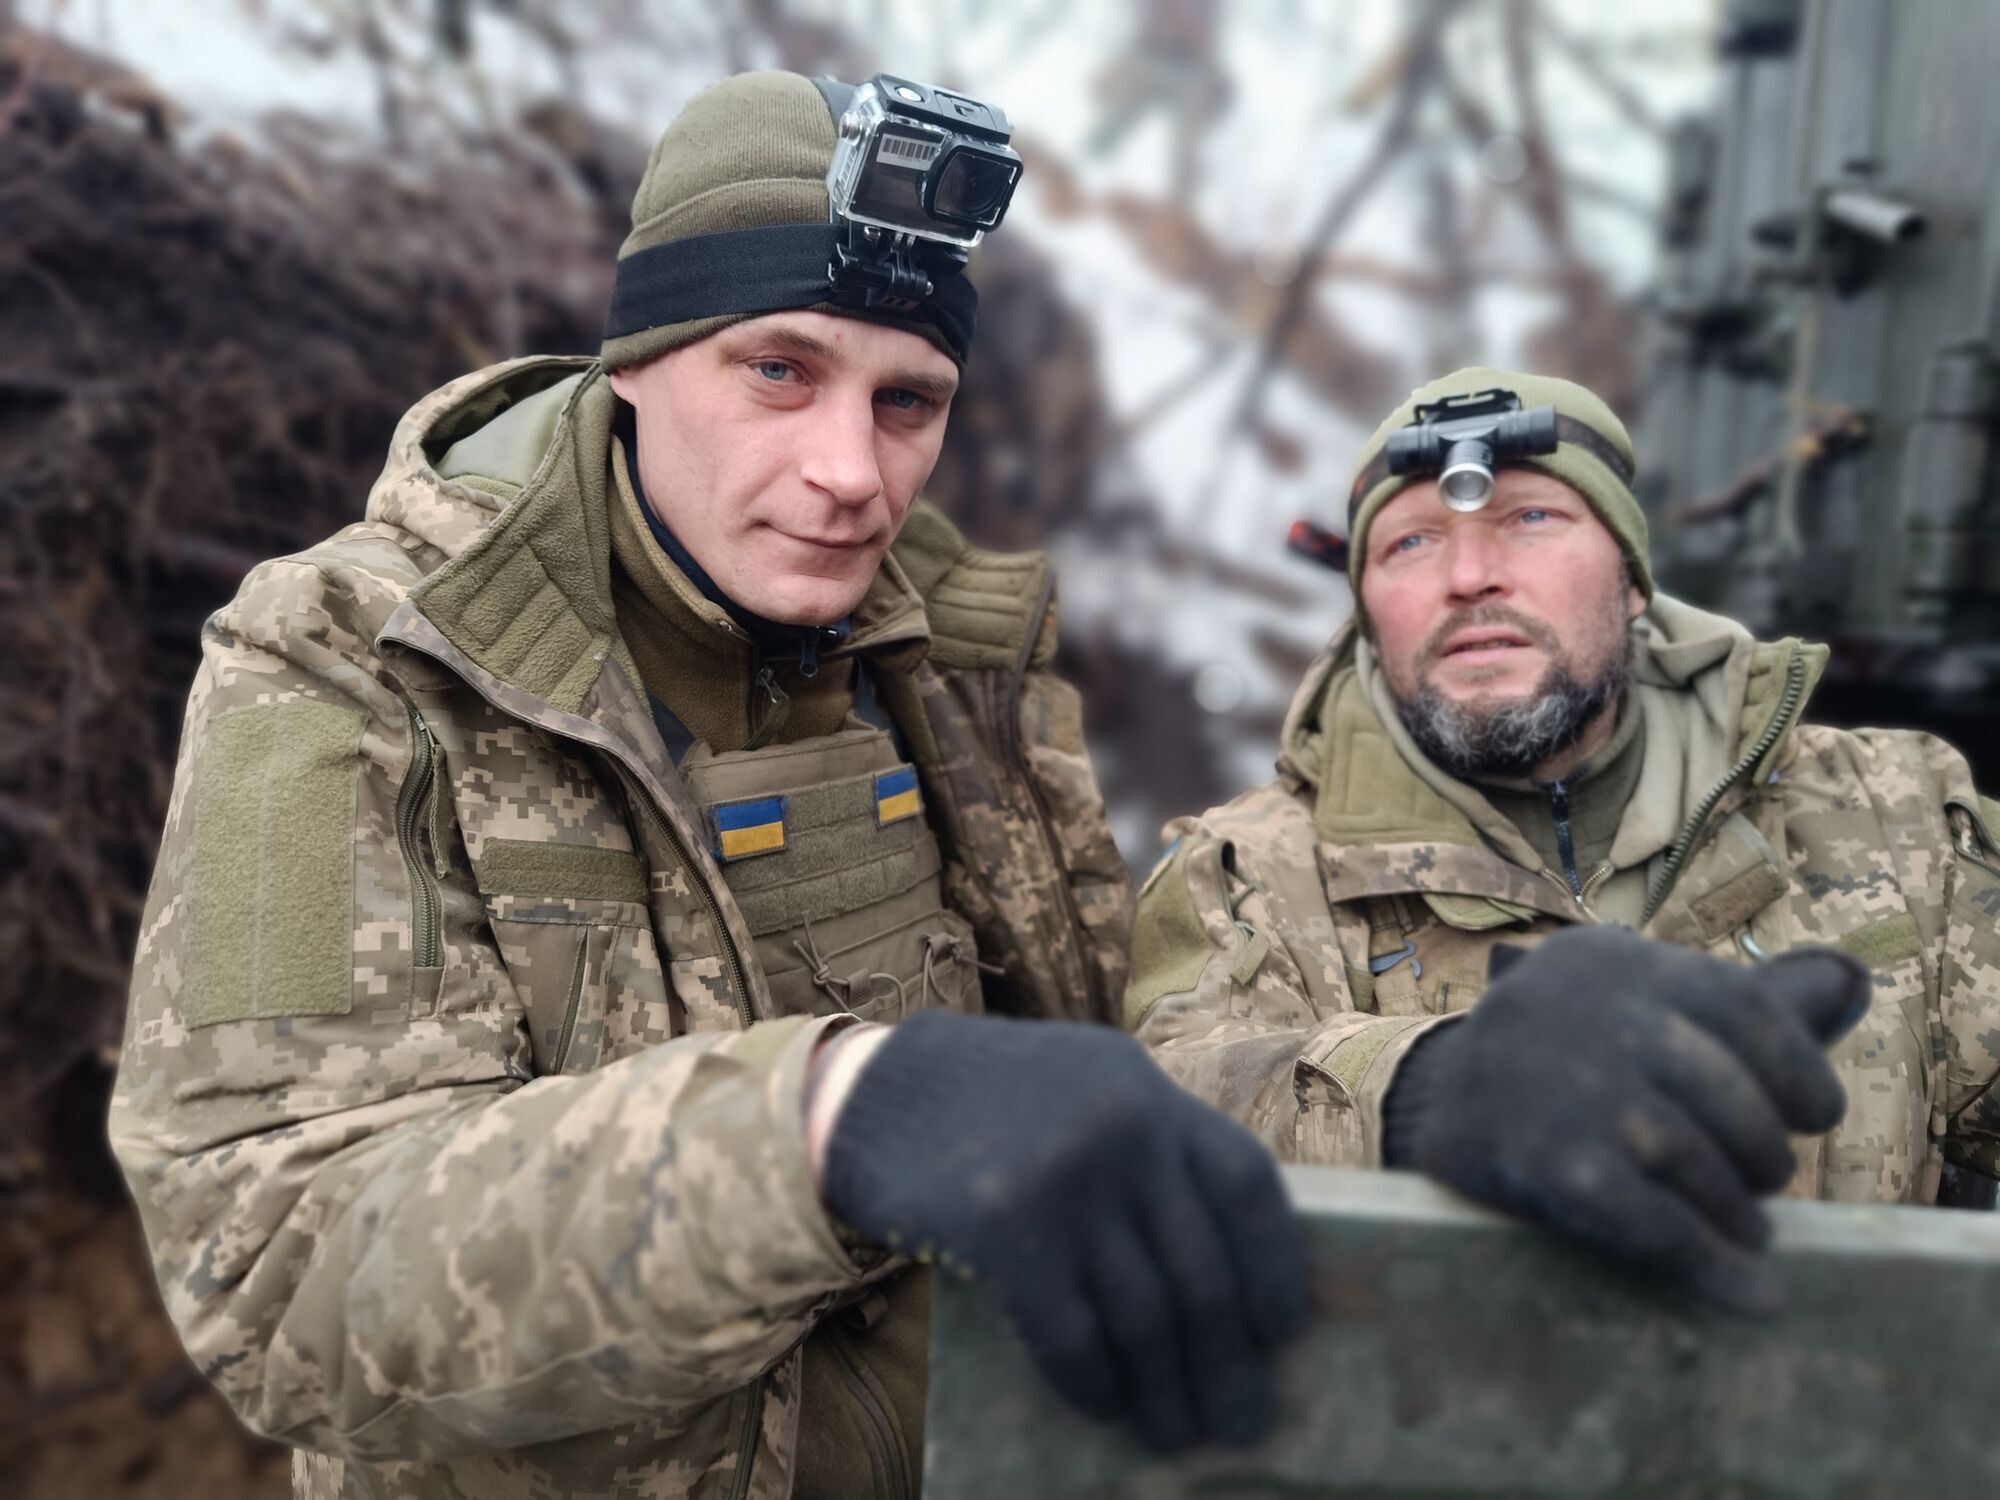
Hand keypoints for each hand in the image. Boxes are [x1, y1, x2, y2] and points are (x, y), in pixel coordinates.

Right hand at [818, 1011, 1304, 1450]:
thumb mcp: (1091, 1086)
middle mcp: (1124, 1133)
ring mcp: (1067, 1182)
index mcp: (1151, 1094)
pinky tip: (1105, 1407)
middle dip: (1227, 1364)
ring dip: (1166, 1391)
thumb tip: (1224, 1277)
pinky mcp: (1008, 1232)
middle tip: (1243, 1421)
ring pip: (1144, 1317)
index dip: (1274, 1268)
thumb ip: (1152, 1151)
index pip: (1248, 1188)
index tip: (1282, 1331)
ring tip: (1178, 1434)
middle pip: (1201, 1273)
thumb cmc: (992, 1101)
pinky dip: (1096, 1385)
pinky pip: (1073, 1335)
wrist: (877, 1091)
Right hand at [1383, 926, 1868, 1313]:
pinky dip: (1709, 1263)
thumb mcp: (1637, 1004)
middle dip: (1760, 1149)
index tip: (1812, 1116)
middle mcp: (1585, 1012)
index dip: (1797, 1070)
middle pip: (1724, 1090)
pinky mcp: (1543, 1160)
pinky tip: (1748, 1293)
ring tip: (1749, 1237)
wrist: (1438, 1105)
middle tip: (1763, 1184)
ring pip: (1692, 1157)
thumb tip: (1848, 986)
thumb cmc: (1566, 1056)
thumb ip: (1740, 1005)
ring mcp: (1562, 1085)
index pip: (1742, 1007)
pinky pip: (1651, 1220)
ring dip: (1736, 1211)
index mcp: (1614, 963)